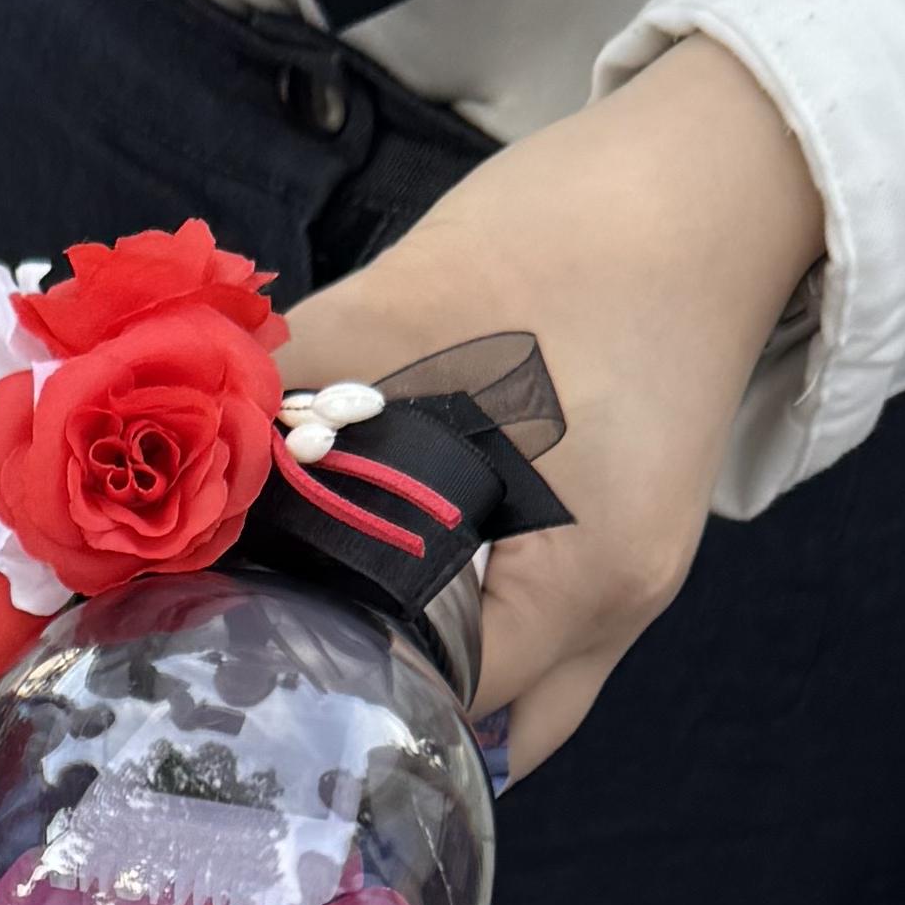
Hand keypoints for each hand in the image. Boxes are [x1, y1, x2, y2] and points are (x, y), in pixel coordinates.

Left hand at [274, 36, 825, 780]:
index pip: (441, 702)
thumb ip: (289, 378)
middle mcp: (623, 603)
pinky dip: (475, 624)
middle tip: (277, 677)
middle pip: (495, 731)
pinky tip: (396, 581)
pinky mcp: (633, 532)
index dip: (343, 690)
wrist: (720, 174)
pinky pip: (547, 628)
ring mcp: (640, 574)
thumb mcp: (410, 305)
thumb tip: (185, 436)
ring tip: (324, 638)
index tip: (250, 664)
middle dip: (391, 712)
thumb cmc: (581, 234)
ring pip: (525, 687)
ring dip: (436, 673)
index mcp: (581, 575)